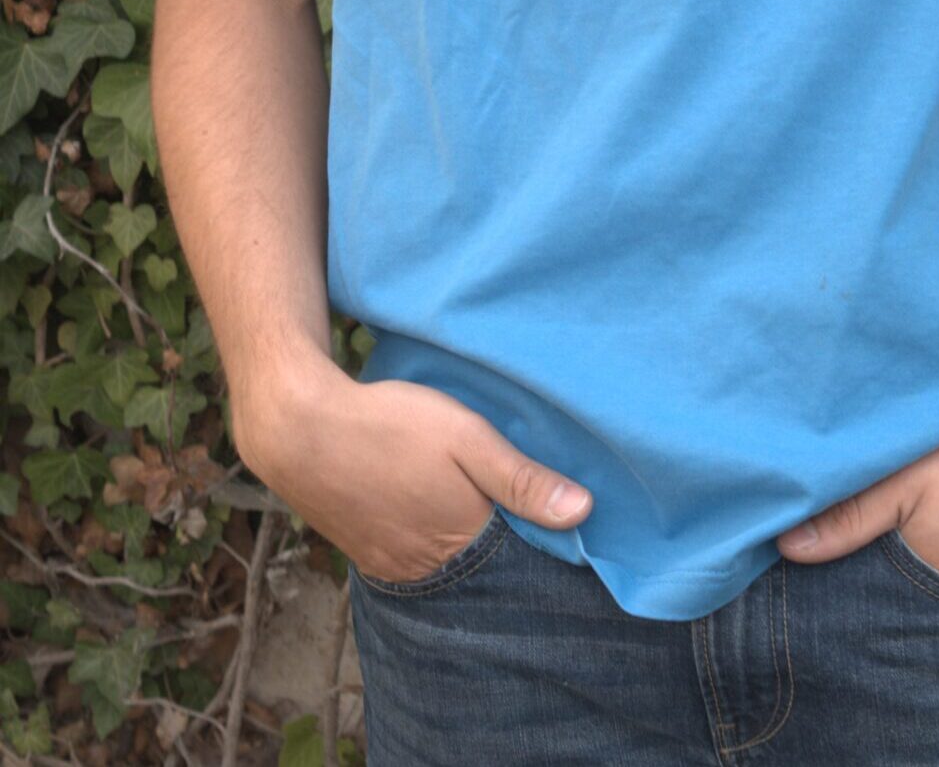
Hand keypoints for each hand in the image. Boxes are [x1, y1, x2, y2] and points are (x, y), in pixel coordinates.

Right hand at [235, 357, 594, 583]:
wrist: (297, 429)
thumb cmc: (389, 425)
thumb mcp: (465, 437)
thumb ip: (521, 477)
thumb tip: (584, 511)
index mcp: (459, 540)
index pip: (516, 559)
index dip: (537, 538)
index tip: (557, 520)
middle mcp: (424, 568)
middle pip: (478, 566)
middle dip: (500, 543)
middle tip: (513, 507)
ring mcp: (389, 565)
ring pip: (443, 563)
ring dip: (460, 541)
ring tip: (471, 505)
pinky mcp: (364, 555)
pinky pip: (410, 558)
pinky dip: (428, 540)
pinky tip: (430, 509)